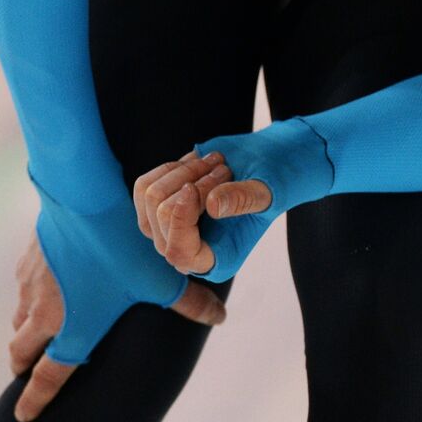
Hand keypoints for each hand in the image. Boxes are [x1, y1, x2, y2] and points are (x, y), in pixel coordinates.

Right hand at [8, 226, 226, 421]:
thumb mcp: (161, 277)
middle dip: (23, 365)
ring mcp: (31, 284)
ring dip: (25, 330)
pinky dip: (30, 295)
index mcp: (73, 327)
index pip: (50, 375)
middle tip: (26, 371)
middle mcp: (44, 311)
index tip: (24, 417)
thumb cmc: (122, 245)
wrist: (83, 197)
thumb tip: (219, 318)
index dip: (36, 399)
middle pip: (22, 351)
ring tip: (37, 334)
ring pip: (19, 318)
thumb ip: (189, 301)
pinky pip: (23, 286)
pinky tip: (47, 285)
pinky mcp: (29, 257)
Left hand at [134, 150, 271, 274]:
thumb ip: (244, 199)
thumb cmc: (277, 181)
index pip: (180, 252)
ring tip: (214, 163)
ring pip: (149, 198)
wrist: (270, 164)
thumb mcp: (269, 190)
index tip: (192, 187)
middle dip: (192, 183)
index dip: (180, 220)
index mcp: (217, 258)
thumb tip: (213, 206)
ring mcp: (170, 230)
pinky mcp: (159, 208)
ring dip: (182, 172)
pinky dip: (170, 168)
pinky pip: (144, 185)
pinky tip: (198, 164)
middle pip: (161, 218)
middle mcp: (189, 251)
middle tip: (224, 168)